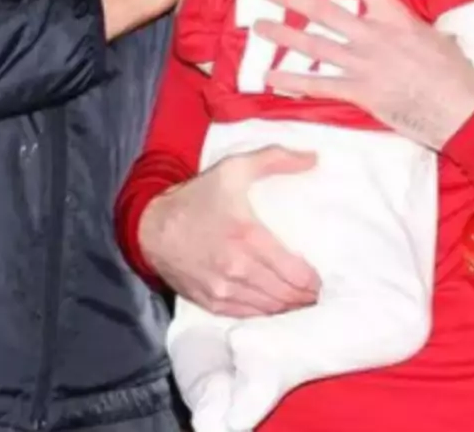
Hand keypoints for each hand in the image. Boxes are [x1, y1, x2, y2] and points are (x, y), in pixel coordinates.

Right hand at [139, 147, 320, 317]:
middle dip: (305, 297)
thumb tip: (313, 158)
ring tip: (303, 303)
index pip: (292, 271)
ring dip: (288, 308)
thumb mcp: (235, 168)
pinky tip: (276, 309)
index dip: (312, 280)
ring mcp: (221, 290)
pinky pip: (245, 315)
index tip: (322, 280)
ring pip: (266, 308)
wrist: (151, 227)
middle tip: (318, 294)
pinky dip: (264, 314)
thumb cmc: (197, 197)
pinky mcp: (208, 302)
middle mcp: (236, 269)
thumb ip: (276, 159)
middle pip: (283, 294)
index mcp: (248, 237)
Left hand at [251, 0, 473, 150]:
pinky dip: (293, 82)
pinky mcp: (360, 92)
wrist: (458, 106)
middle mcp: (374, 35)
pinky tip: (271, 78)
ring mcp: (364, 64)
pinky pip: (319, 85)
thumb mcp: (432, 34)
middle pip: (324, 11)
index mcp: (395, 15)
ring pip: (314, 46)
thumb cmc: (453, 69)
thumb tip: (399, 17)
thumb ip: (408, 23)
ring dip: (283, 36)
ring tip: (259, 26)